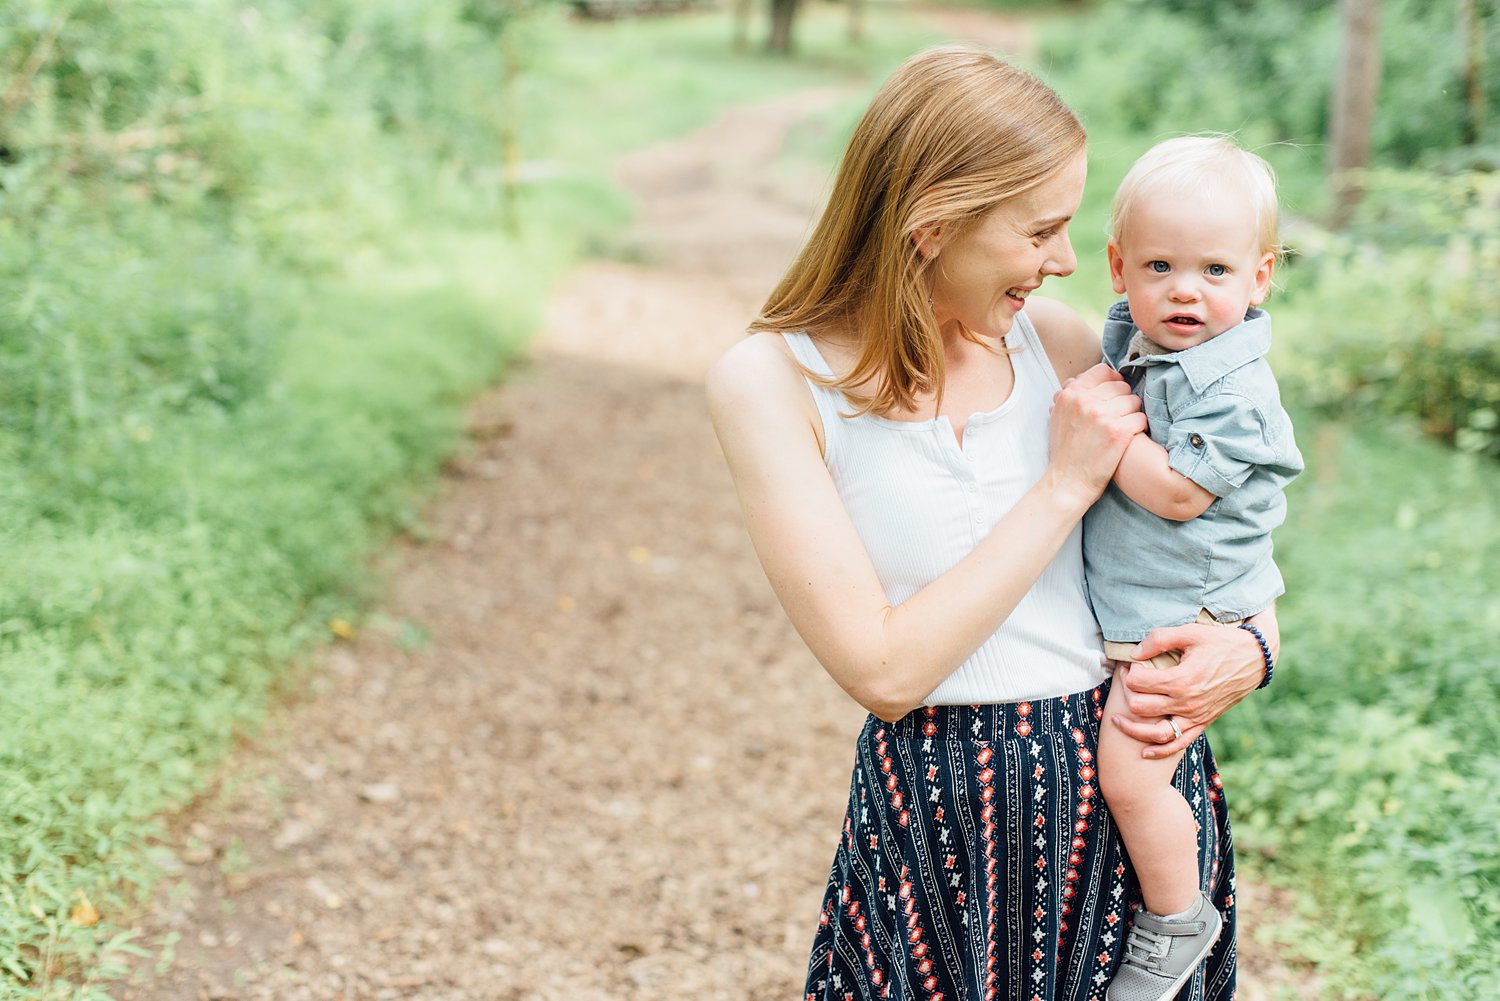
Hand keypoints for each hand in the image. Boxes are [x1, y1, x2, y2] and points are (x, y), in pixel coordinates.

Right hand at [1047, 364, 1145, 504]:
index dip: (1113, 382)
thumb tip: (1082, 379)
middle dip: (1123, 400)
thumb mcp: (1058, 417)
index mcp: (1070, 394)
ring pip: (1134, 401)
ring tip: (1122, 428)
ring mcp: (1102, 416)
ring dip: (1132, 415)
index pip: (1103, 371)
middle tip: (1118, 417)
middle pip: (1121, 386)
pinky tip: (1129, 438)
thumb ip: (1072, 396)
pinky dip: (1139, 428)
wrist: (1067, 482)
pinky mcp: (1118, 432)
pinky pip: (1141, 418)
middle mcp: (1085, 401)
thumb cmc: (1065, 452)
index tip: (1114, 394)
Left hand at [1110, 617, 1269, 757]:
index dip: (1129, 673)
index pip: (1139, 683)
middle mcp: (1187, 702)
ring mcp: (1196, 716)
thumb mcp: (1190, 632)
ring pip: (1156, 733)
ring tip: (1117, 720)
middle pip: (1141, 708)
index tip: (1130, 666)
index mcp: (1182, 680)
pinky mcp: (1203, 723)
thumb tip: (1134, 652)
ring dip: (1133, 729)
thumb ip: (1159, 639)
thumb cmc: (1221, 642)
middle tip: (1126, 684)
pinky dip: (1160, 751)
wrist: (1254, 659)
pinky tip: (1144, 752)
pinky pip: (1179, 744)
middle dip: (1127, 695)